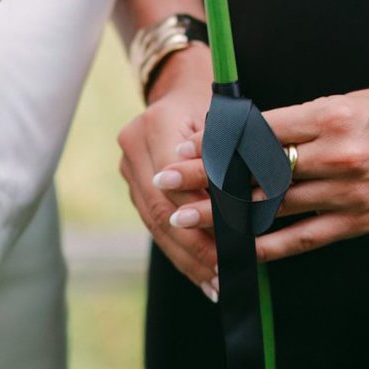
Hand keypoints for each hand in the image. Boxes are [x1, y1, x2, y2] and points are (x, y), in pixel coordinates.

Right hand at [120, 56, 217, 289]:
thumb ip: (228, 160)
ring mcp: (128, 169)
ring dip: (187, 257)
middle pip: (162, 212)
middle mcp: (132, 149)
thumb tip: (241, 211)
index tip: (232, 246)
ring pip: (156, 224)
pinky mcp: (133, 185)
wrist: (180, 84)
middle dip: (195, 249)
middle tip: (224, 277)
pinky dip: (180, 249)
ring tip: (216, 284)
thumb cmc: (214, 101)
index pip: (175, 186)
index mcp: (153, 126)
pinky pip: (155, 223)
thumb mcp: (226, 121)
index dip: (203, 220)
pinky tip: (202, 273)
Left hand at [154, 81, 368, 265]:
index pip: (256, 133)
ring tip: (190, 218)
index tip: (181, 150)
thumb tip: (237, 137)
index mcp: (328, 115)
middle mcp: (337, 154)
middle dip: (207, 181)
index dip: (214, 145)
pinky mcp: (362, 220)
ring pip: (276, 206)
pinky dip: (269, 245)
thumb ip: (294, 123)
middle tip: (167, 186)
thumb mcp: (341, 102)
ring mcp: (350, 192)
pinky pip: (305, 237)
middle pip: (257, 171)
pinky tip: (239, 251)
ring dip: (228, 214)